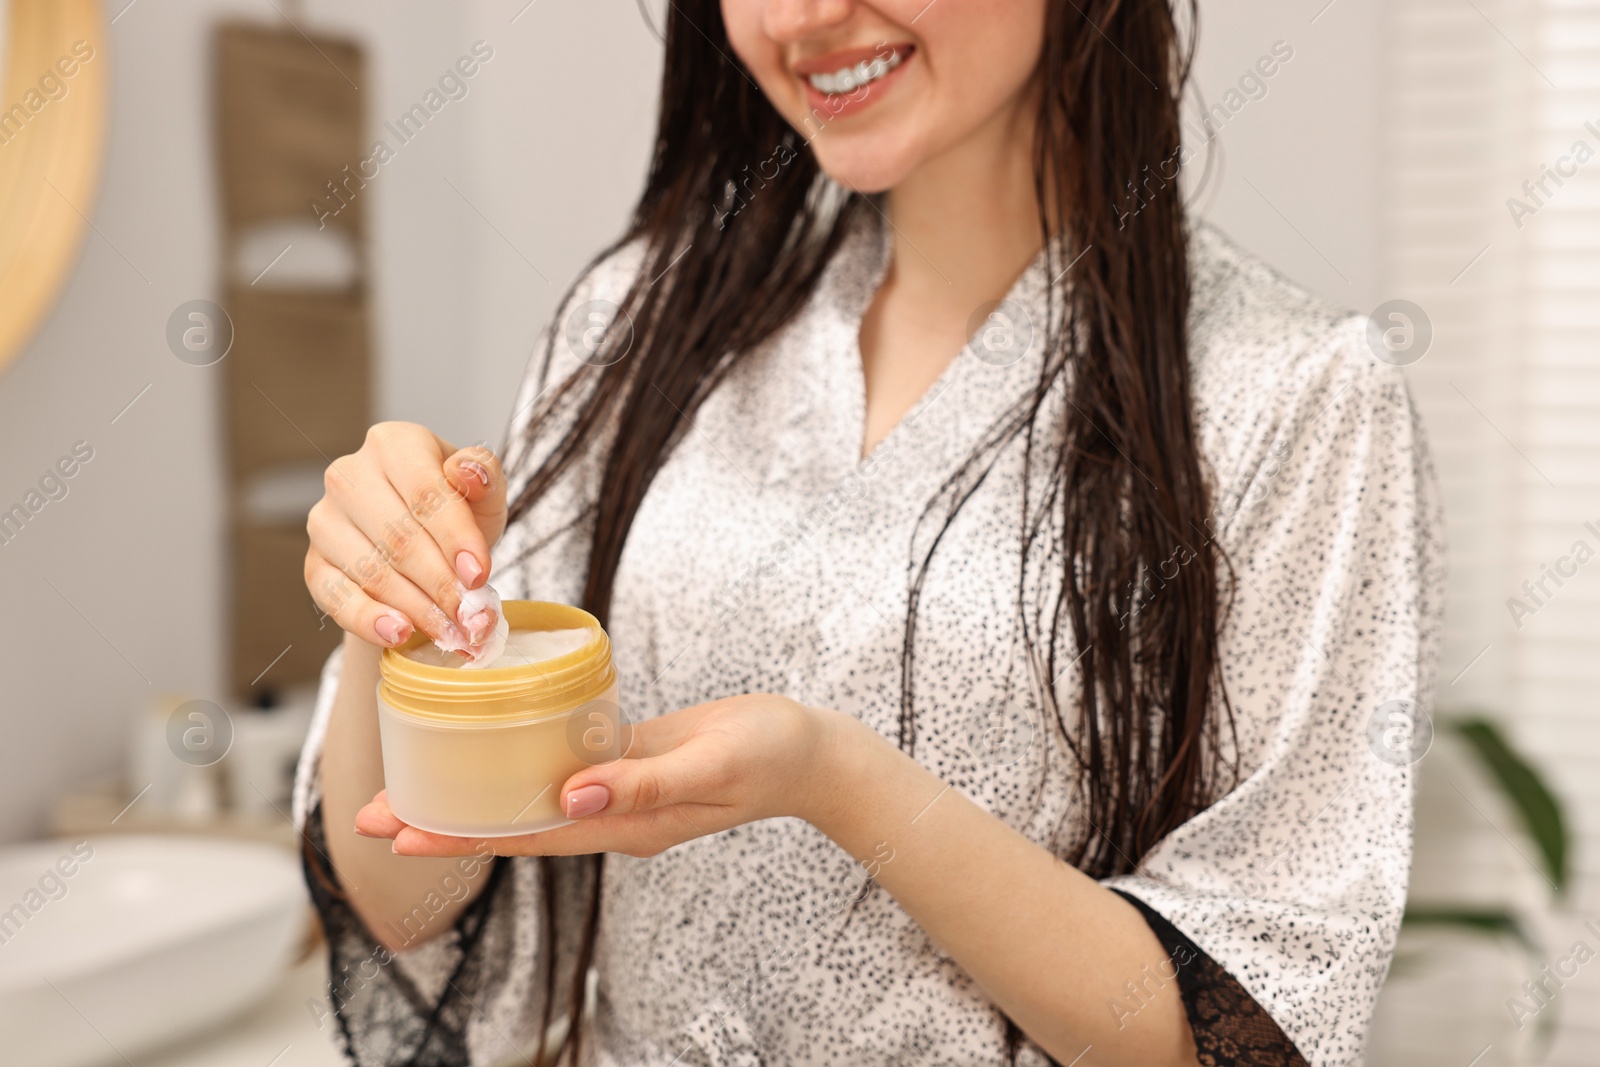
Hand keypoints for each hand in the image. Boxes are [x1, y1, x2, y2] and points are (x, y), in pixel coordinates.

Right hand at [305, 422, 506, 649]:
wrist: (421, 547)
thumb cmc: (455, 514)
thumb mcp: (482, 492)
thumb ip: (484, 477)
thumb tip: (467, 473)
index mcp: (394, 444)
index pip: (425, 493)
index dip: (454, 537)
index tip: (480, 575)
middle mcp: (350, 476)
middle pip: (399, 538)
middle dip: (442, 584)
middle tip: (473, 618)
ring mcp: (325, 520)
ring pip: (371, 571)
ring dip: (416, 609)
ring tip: (452, 634)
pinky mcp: (313, 563)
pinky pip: (337, 597)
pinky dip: (369, 620)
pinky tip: (398, 635)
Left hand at [355, 694, 836, 857]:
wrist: (811, 751)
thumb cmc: (770, 753)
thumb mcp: (712, 764)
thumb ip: (646, 782)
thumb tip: (574, 797)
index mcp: (628, 825)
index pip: (529, 837)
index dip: (464, 837)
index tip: (402, 834)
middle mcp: (612, 816)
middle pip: (514, 825)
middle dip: (445, 822)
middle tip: (373, 814)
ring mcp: (618, 792)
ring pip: (529, 798)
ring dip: (471, 794)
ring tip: (410, 785)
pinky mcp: (627, 761)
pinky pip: (559, 767)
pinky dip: (515, 762)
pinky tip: (485, 745)